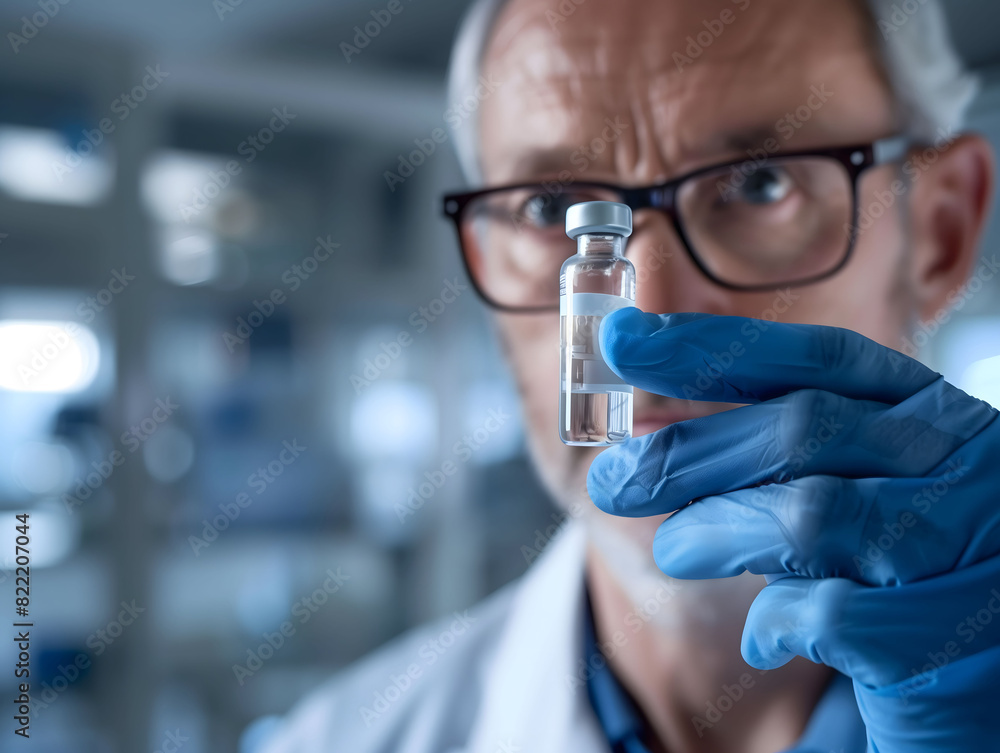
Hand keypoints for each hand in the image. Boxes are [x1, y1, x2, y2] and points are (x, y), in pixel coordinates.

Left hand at [587, 308, 999, 751]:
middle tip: (615, 482)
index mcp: (930, 413)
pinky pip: (833, 614)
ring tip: (676, 549)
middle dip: (688, 451)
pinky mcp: (955, 632)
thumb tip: (648, 437)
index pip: (816, 358)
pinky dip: (775, 622)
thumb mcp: (856, 492)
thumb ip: (778, 457)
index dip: (712, 345)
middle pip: (801, 428)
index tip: (621, 338)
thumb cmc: (906, 575)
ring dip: (716, 531)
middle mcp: (961, 460)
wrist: (989, 679)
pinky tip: (762, 638)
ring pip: (808, 514)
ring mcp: (970, 542)